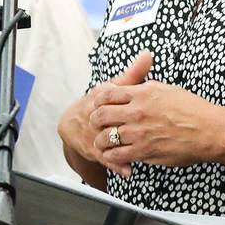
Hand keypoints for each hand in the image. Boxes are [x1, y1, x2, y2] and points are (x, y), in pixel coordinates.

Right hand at [58, 50, 153, 166]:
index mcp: (102, 96)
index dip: (130, 104)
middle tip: (149, 132)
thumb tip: (147, 54)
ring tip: (143, 153)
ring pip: (107, 141)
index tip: (147, 108)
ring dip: (123, 148)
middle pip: (109, 121)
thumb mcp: (115, 86)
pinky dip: (117, 165)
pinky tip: (129, 170)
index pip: (112, 97)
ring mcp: (93, 134)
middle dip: (128, 127)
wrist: (74, 123)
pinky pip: (106, 158)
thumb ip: (133, 73)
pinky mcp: (94, 150)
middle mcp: (95, 115)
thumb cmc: (101, 101)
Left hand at [89, 76, 224, 176]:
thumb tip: (135, 85)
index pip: (108, 94)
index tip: (98, 105)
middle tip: (96, 124)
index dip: (98, 101)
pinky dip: (111, 156)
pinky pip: (117, 154)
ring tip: (101, 142)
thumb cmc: (192, 109)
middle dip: (95, 120)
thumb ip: (147, 87)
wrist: (208, 130)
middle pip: (101, 115)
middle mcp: (136, 112)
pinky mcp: (143, 151)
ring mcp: (138, 132)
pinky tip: (114, 155)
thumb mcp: (167, 89)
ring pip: (105, 137)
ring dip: (100, 140)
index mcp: (142, 93)